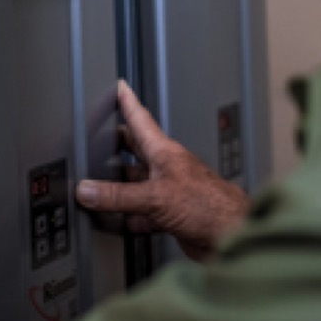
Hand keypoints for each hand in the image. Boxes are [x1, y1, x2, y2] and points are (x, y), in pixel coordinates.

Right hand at [76, 81, 250, 260]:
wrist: (232, 234)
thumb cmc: (209, 204)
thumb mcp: (154, 196)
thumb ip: (118, 196)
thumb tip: (88, 190)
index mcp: (164, 152)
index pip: (140, 119)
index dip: (128, 102)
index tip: (120, 87)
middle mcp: (167, 168)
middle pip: (136, 151)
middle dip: (117, 145)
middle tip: (99, 138)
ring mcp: (170, 191)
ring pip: (138, 183)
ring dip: (120, 186)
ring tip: (99, 186)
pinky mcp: (172, 215)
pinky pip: (144, 211)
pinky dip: (130, 216)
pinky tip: (121, 221)